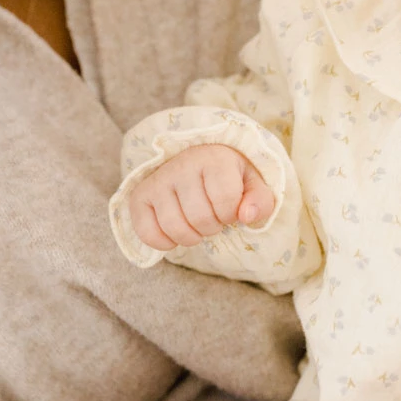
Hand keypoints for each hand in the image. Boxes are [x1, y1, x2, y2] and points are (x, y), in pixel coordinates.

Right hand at [127, 144, 273, 252]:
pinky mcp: (140, 195)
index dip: (231, 215)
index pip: (226, 201)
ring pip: (174, 227)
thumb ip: (260, 201)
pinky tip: (175, 234)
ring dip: (191, 237)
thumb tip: (247, 216)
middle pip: (200, 218)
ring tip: (196, 225)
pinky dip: (164, 243)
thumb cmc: (229, 178)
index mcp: (213, 158)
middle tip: (213, 218)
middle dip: (212, 227)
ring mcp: (158, 180)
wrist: (198, 163)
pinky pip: (147, 232)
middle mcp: (181, 164)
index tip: (230, 208)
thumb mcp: (253, 185)